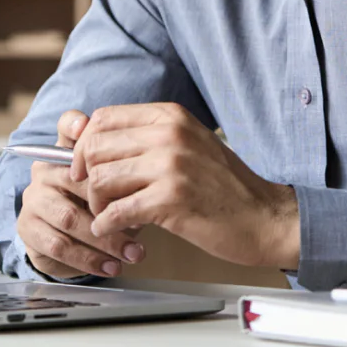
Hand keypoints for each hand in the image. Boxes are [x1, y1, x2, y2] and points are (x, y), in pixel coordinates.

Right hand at [17, 110, 145, 278]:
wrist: (72, 243)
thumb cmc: (102, 204)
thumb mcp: (118, 186)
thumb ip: (128, 175)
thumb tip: (152, 182)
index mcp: (66, 150)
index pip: (65, 126)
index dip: (74, 125)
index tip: (86, 127)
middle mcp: (45, 170)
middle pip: (73, 179)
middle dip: (110, 202)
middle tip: (142, 220)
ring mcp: (34, 199)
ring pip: (69, 217)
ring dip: (105, 239)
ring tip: (133, 252)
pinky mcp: (29, 229)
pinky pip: (59, 245)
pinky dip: (90, 259)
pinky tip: (112, 265)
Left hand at [70, 103, 299, 270]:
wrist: (264, 216)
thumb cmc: (224, 187)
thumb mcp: (189, 144)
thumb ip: (149, 139)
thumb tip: (93, 143)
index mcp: (170, 116)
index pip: (104, 118)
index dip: (83, 145)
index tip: (82, 167)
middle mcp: (169, 133)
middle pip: (95, 148)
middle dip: (86, 177)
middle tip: (98, 198)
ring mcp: (170, 165)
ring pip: (100, 179)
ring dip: (98, 204)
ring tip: (112, 216)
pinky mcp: (171, 199)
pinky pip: (116, 211)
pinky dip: (108, 225)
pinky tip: (118, 230)